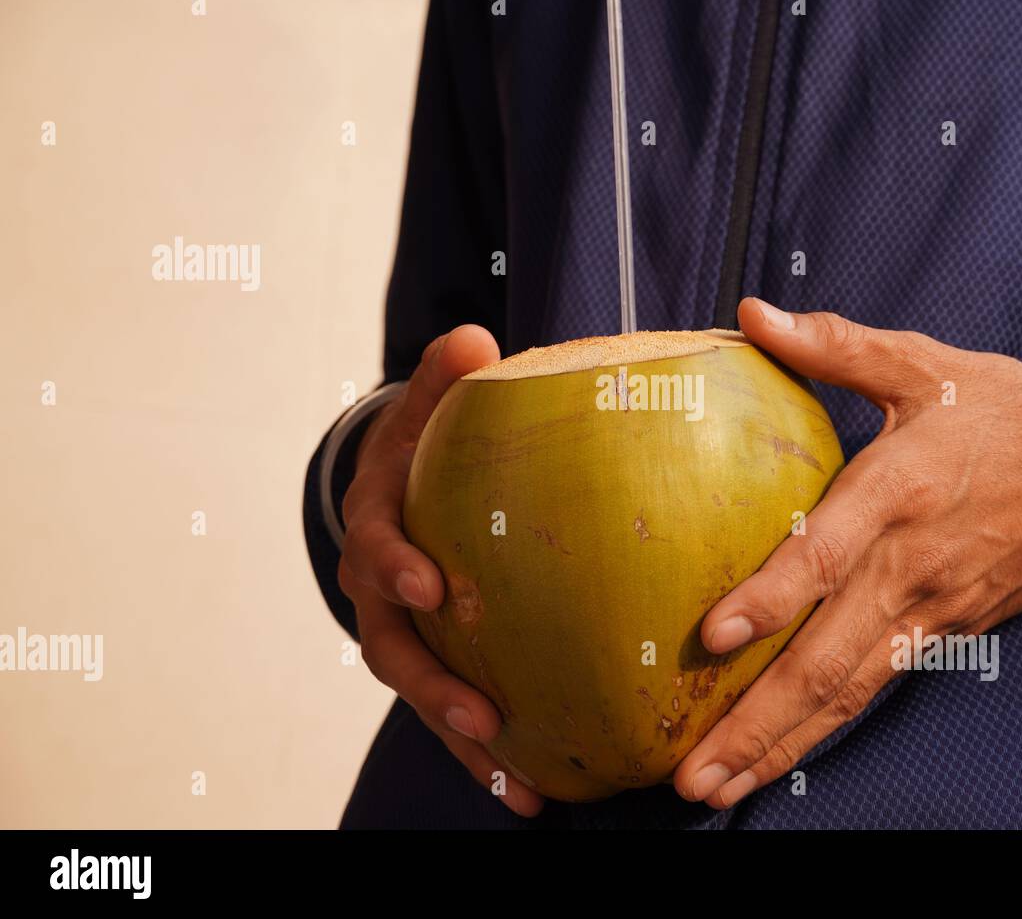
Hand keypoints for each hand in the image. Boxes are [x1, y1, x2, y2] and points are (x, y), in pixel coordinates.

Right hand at [337, 325, 543, 816]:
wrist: (400, 488)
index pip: (377, 546)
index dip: (395, 567)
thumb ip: (443, 376)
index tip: (431, 585)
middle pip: (394, 649)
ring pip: (426, 698)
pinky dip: (490, 757)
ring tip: (519, 788)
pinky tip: (534, 793)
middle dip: (435, 689)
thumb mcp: (426, 405)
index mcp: (379, 525)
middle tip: (483, 718)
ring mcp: (408, 635)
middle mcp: (383, 593)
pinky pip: (459, 714)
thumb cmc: (422, 446)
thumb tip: (472, 337)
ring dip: (467, 745)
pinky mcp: (440, 662)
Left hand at [674, 298, 1021, 808]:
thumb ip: (832, 345)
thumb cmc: (999, 409)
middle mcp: (909, 565)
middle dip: (758, 722)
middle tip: (692, 775)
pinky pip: (875, 686)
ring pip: (848, 691)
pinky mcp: (946, 632)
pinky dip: (825, 728)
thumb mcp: (919, 364)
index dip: (771, 596)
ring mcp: (931, 610)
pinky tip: (779, 756)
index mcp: (897, 492)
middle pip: (828, 659)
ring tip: (718, 789)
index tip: (711, 635)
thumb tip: (749, 315)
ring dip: (781, 746)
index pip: (827, 555)